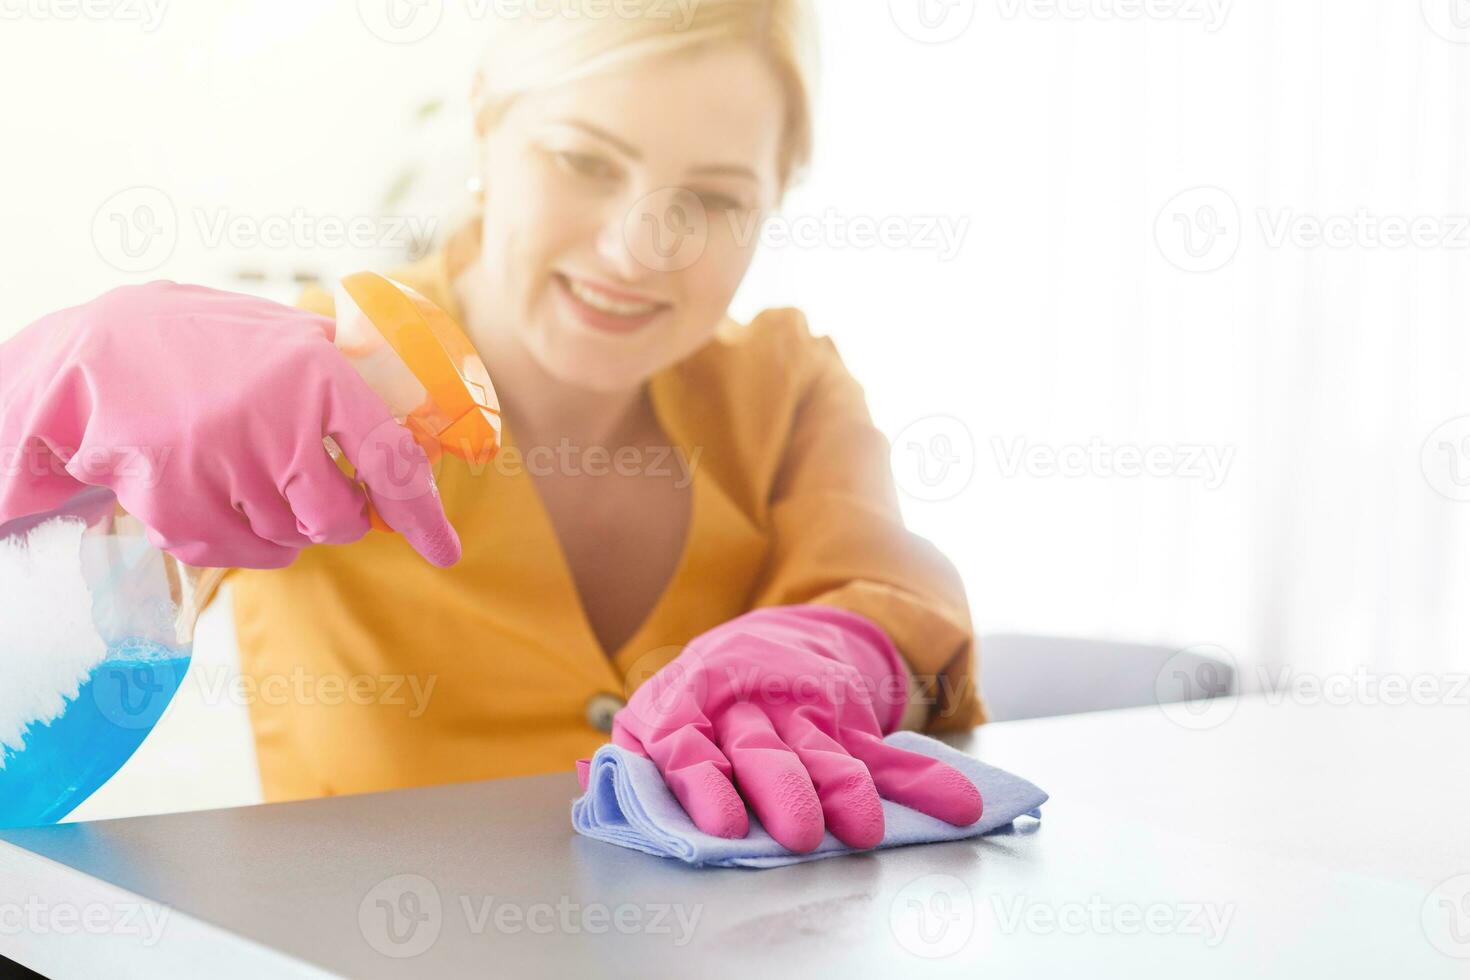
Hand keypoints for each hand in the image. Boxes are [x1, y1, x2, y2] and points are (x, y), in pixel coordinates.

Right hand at [0, 281, 458, 567]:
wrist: (102, 350)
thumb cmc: (217, 344)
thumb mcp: (293, 334)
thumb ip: (360, 366)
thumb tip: (431, 408)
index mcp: (318, 370)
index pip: (392, 461)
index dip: (423, 514)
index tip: (445, 550)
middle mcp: (274, 418)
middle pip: (339, 518)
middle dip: (339, 516)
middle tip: (315, 486)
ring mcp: (220, 463)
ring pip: (291, 540)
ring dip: (287, 523)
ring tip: (252, 473)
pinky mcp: (175, 502)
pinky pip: (244, 555)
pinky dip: (250, 544)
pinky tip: (229, 501)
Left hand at [611, 605, 982, 852]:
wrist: (763, 639)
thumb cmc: (697, 700)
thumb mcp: (652, 714)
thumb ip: (633, 756)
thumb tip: (600, 787)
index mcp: (689, 710)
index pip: (693, 749)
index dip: (708, 785)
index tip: (726, 826)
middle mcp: (747, 708)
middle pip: (766, 751)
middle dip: (785, 793)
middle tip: (801, 834)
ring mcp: (801, 711)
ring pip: (826, 752)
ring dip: (848, 791)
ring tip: (866, 830)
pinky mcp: (844, 719)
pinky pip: (883, 752)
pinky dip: (922, 782)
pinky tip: (958, 805)